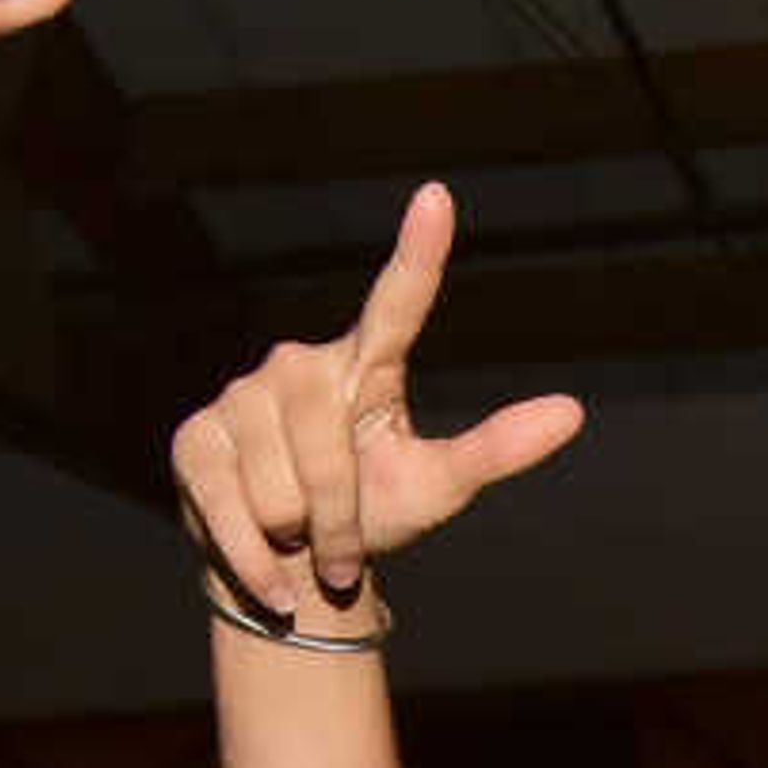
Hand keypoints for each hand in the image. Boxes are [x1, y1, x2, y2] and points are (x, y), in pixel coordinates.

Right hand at [171, 182, 583, 622]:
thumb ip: (495, 448)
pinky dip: (253, 556)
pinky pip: (229, 507)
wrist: (292, 567)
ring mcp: (240, 397)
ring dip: (295, 539)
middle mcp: (299, 365)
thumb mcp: (437, 486)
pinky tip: (266, 569)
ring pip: (279, 491)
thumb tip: (572, 411)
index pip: (397, 304)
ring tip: (294, 534)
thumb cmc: (372, 515)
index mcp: (368, 365)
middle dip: (338, 523)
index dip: (417, 254)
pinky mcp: (195, 437)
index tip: (438, 197)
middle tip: (338, 543)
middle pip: (326, 457)